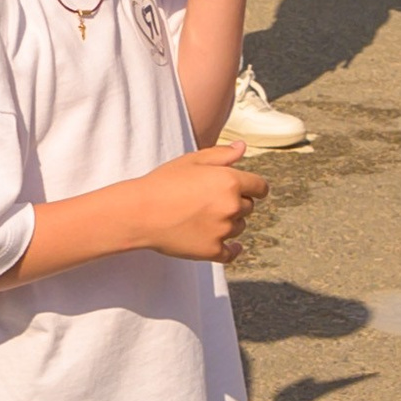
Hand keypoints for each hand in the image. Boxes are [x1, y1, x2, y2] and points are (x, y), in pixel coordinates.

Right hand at [142, 142, 267, 264]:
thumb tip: (242, 148)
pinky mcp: (212, 250)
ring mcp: (223, 230)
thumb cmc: (163, 182)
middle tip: (211, 201)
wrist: (139, 213)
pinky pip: (232, 253)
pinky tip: (232, 247)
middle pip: (248, 207)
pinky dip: (233, 249)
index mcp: (230, 181)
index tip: (249, 190)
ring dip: (229, 223)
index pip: (260, 187)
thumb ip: (221, 154)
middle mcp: (231, 206)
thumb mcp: (191, 160)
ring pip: (239, 227)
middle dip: (236, 203)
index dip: (254, 188)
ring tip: (204, 218)